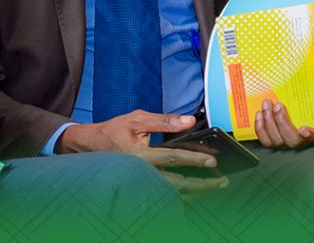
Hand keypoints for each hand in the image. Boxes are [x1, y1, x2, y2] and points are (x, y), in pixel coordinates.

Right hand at [56, 111, 227, 193]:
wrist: (92, 145)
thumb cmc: (113, 130)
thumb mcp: (137, 119)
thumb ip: (164, 121)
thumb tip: (188, 121)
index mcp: (141, 155)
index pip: (173, 158)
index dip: (195, 159)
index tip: (212, 160)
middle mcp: (143, 172)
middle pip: (178, 182)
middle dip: (203, 183)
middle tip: (221, 180)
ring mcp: (142, 181)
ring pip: (174, 192)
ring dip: (196, 190)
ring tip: (214, 187)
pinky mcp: (142, 185)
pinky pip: (166, 194)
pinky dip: (183, 193)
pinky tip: (195, 190)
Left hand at [254, 100, 313, 148]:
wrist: (301, 119)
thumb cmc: (310, 114)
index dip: (311, 136)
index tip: (303, 130)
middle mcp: (302, 143)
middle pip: (292, 140)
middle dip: (282, 121)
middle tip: (278, 105)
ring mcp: (286, 144)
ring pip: (276, 140)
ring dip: (268, 121)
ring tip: (266, 105)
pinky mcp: (273, 142)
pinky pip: (265, 140)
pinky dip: (260, 127)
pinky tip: (260, 114)